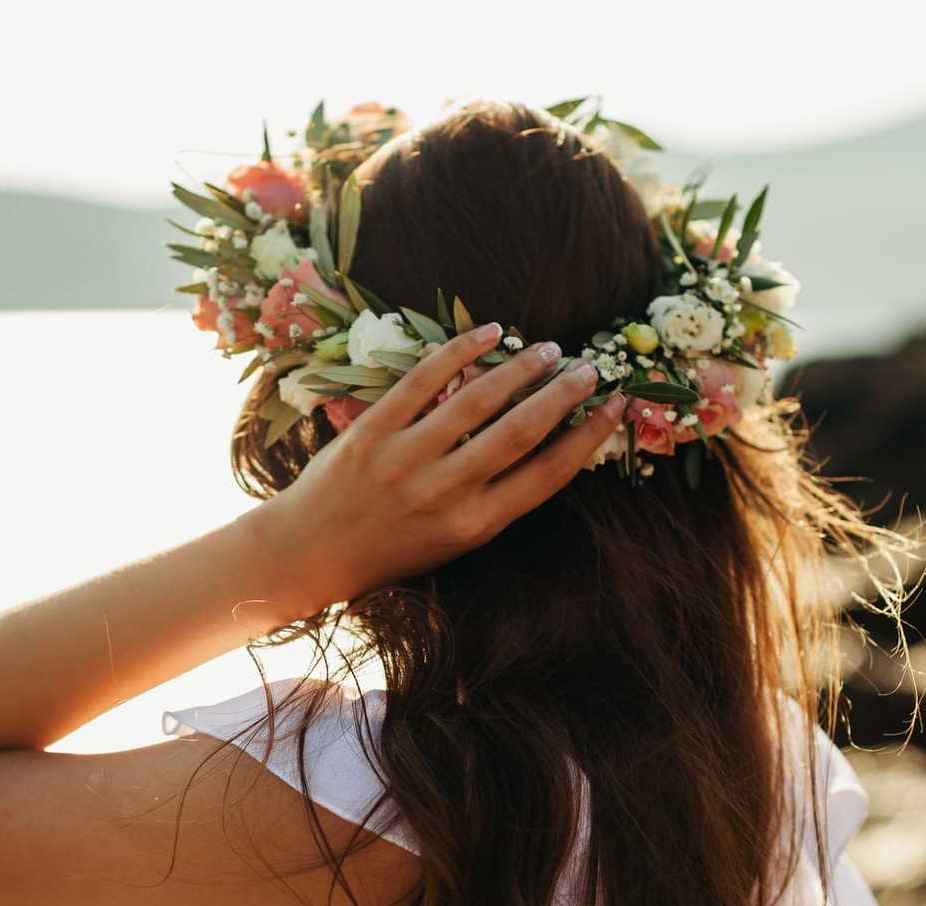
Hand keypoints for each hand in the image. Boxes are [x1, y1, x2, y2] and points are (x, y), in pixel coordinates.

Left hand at [241, 321, 627, 615]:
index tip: (614, 406)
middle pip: (522, 431)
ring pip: (478, 399)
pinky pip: (424, 380)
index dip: (589, 436)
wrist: (311, 552)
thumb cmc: (391, 548)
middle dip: (563, 394)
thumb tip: (547, 443)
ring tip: (547, 349)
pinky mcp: (372, 430)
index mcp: (475, 525)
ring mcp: (406, 458)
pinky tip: (490, 332)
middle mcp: (446, 493)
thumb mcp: (454, 540)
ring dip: (520, 367)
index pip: (549, 474)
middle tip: (588, 368)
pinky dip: (460, 350)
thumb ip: (496, 497)